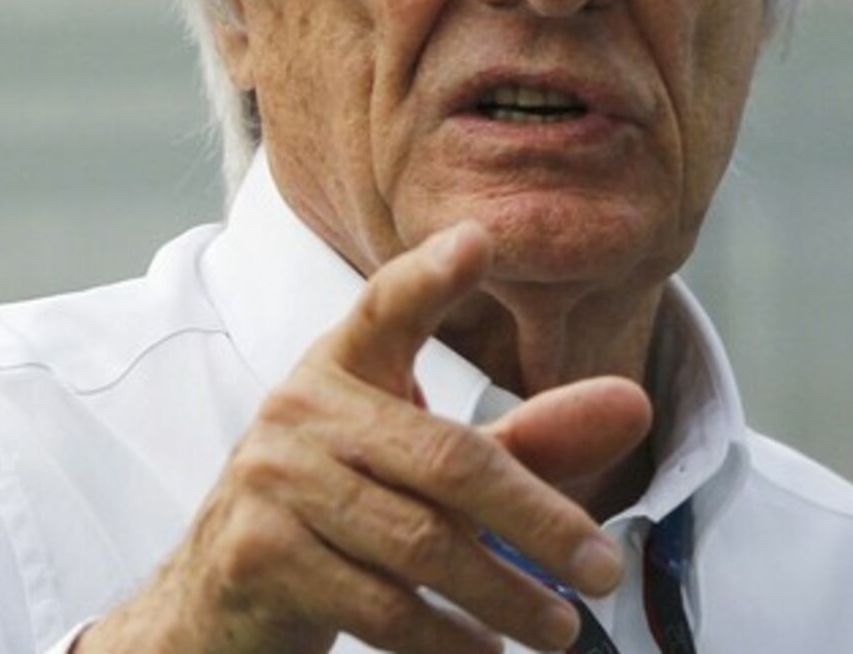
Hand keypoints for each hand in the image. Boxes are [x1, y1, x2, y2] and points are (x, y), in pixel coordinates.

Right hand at [76, 221, 651, 653]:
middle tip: (605, 570)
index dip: (431, 277)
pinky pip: (378, 604)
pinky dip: (446, 638)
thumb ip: (527, 440)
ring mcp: (271, 480)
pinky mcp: (256, 553)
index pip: (388, 308)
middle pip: (447, 458)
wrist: (219, 588)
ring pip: (420, 542)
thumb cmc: (342, 505)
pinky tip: (486, 651)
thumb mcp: (425, 463)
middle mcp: (301, 408)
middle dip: (539, 519)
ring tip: (561, 629)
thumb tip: (633, 407)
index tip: (480, 241)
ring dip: (504, 595)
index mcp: (344, 365)